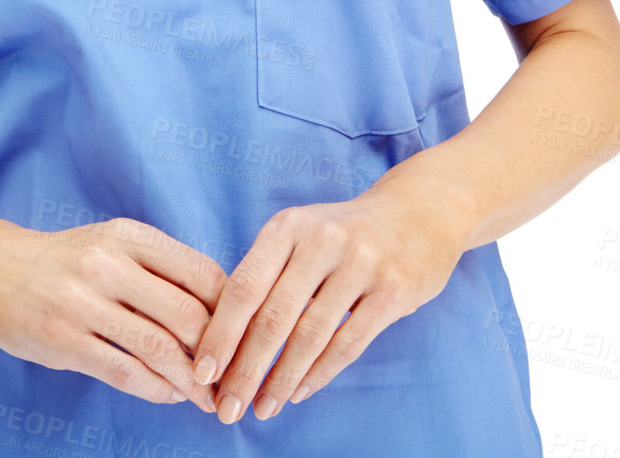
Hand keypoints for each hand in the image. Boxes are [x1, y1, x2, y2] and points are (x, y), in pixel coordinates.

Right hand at [0, 215, 225, 411]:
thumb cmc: (70, 261)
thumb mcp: (114, 243)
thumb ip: (161, 268)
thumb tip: (223, 310)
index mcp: (129, 236)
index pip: (201, 273)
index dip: (231, 310)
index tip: (244, 335)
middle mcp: (108, 263)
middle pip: (186, 313)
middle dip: (218, 353)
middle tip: (234, 376)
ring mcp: (83, 303)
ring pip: (159, 348)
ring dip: (192, 381)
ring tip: (210, 398)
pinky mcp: (64, 340)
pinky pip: (125, 372)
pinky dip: (157, 390)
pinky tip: (171, 395)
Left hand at [191, 181, 470, 423]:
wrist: (418, 211)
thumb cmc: (342, 233)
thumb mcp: (300, 234)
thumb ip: (266, 273)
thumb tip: (221, 336)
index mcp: (288, 226)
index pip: (244, 286)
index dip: (220, 333)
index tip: (201, 372)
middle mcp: (321, 240)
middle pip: (273, 317)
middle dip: (245, 369)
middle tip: (227, 408)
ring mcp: (361, 264)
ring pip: (310, 336)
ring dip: (281, 379)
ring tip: (262, 408)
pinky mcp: (393, 290)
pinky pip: (348, 343)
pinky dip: (319, 374)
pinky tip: (298, 392)